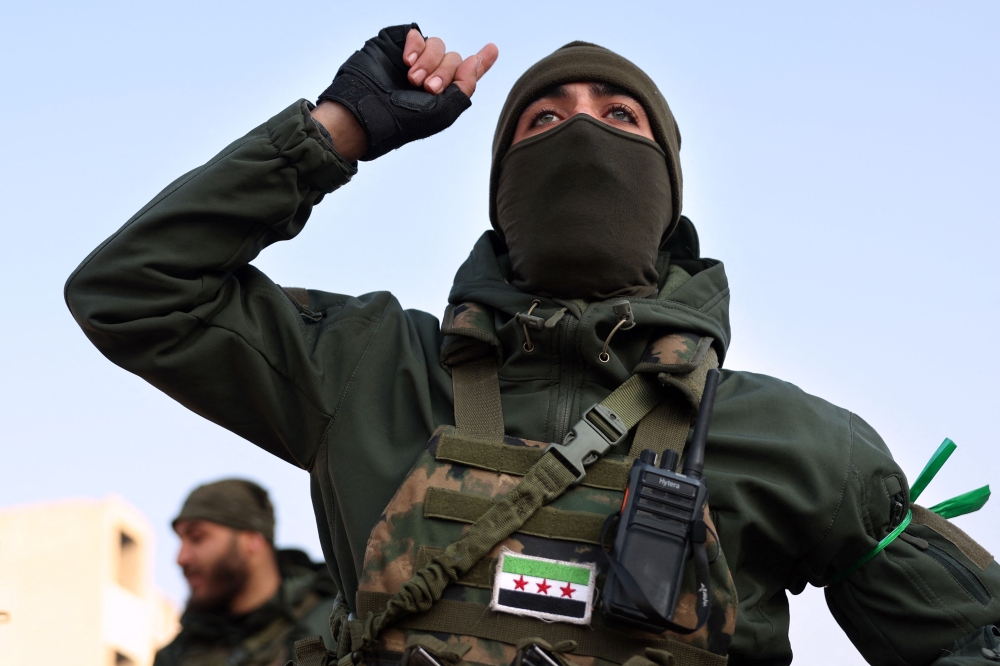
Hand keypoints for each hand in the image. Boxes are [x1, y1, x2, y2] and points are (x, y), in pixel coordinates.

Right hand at [315, 24, 497, 161]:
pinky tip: (407, 61)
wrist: (367, 110)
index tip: (492, 49)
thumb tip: (476, 60)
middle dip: (444, 72)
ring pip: (438, 45)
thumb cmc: (403, 120)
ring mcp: (414, 60)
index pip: (466, 75)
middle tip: (428, 87)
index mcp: (442, 94)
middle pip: (454, 59)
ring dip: (429, 61)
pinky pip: (418, 35)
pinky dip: (416, 46)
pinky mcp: (397, 46)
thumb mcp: (443, 111)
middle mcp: (430, 75)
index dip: (481, 62)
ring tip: (412, 78)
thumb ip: (465, 87)